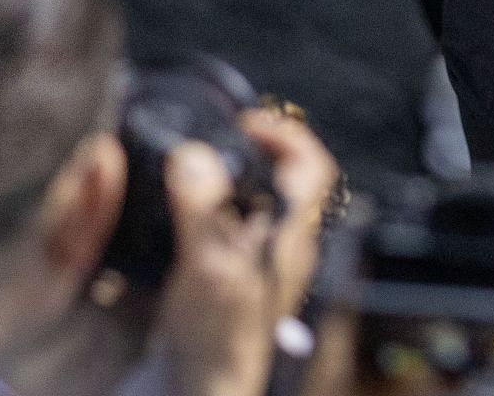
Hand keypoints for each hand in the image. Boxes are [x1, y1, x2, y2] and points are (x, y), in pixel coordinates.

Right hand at [150, 111, 338, 395]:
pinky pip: (232, 228)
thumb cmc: (216, 339)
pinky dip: (212, 208)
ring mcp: (259, 265)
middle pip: (286, 181)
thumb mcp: (207, 266)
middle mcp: (282, 248)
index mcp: (291, 238)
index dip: (286, 136)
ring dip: (232, 177)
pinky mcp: (232, 280)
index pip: (313, 169)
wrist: (203, 392)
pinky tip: (181, 210)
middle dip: (256, 151)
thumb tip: (193, 154)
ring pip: (258, 203)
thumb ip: (201, 207)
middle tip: (217, 136)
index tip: (245, 123)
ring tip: (196, 164)